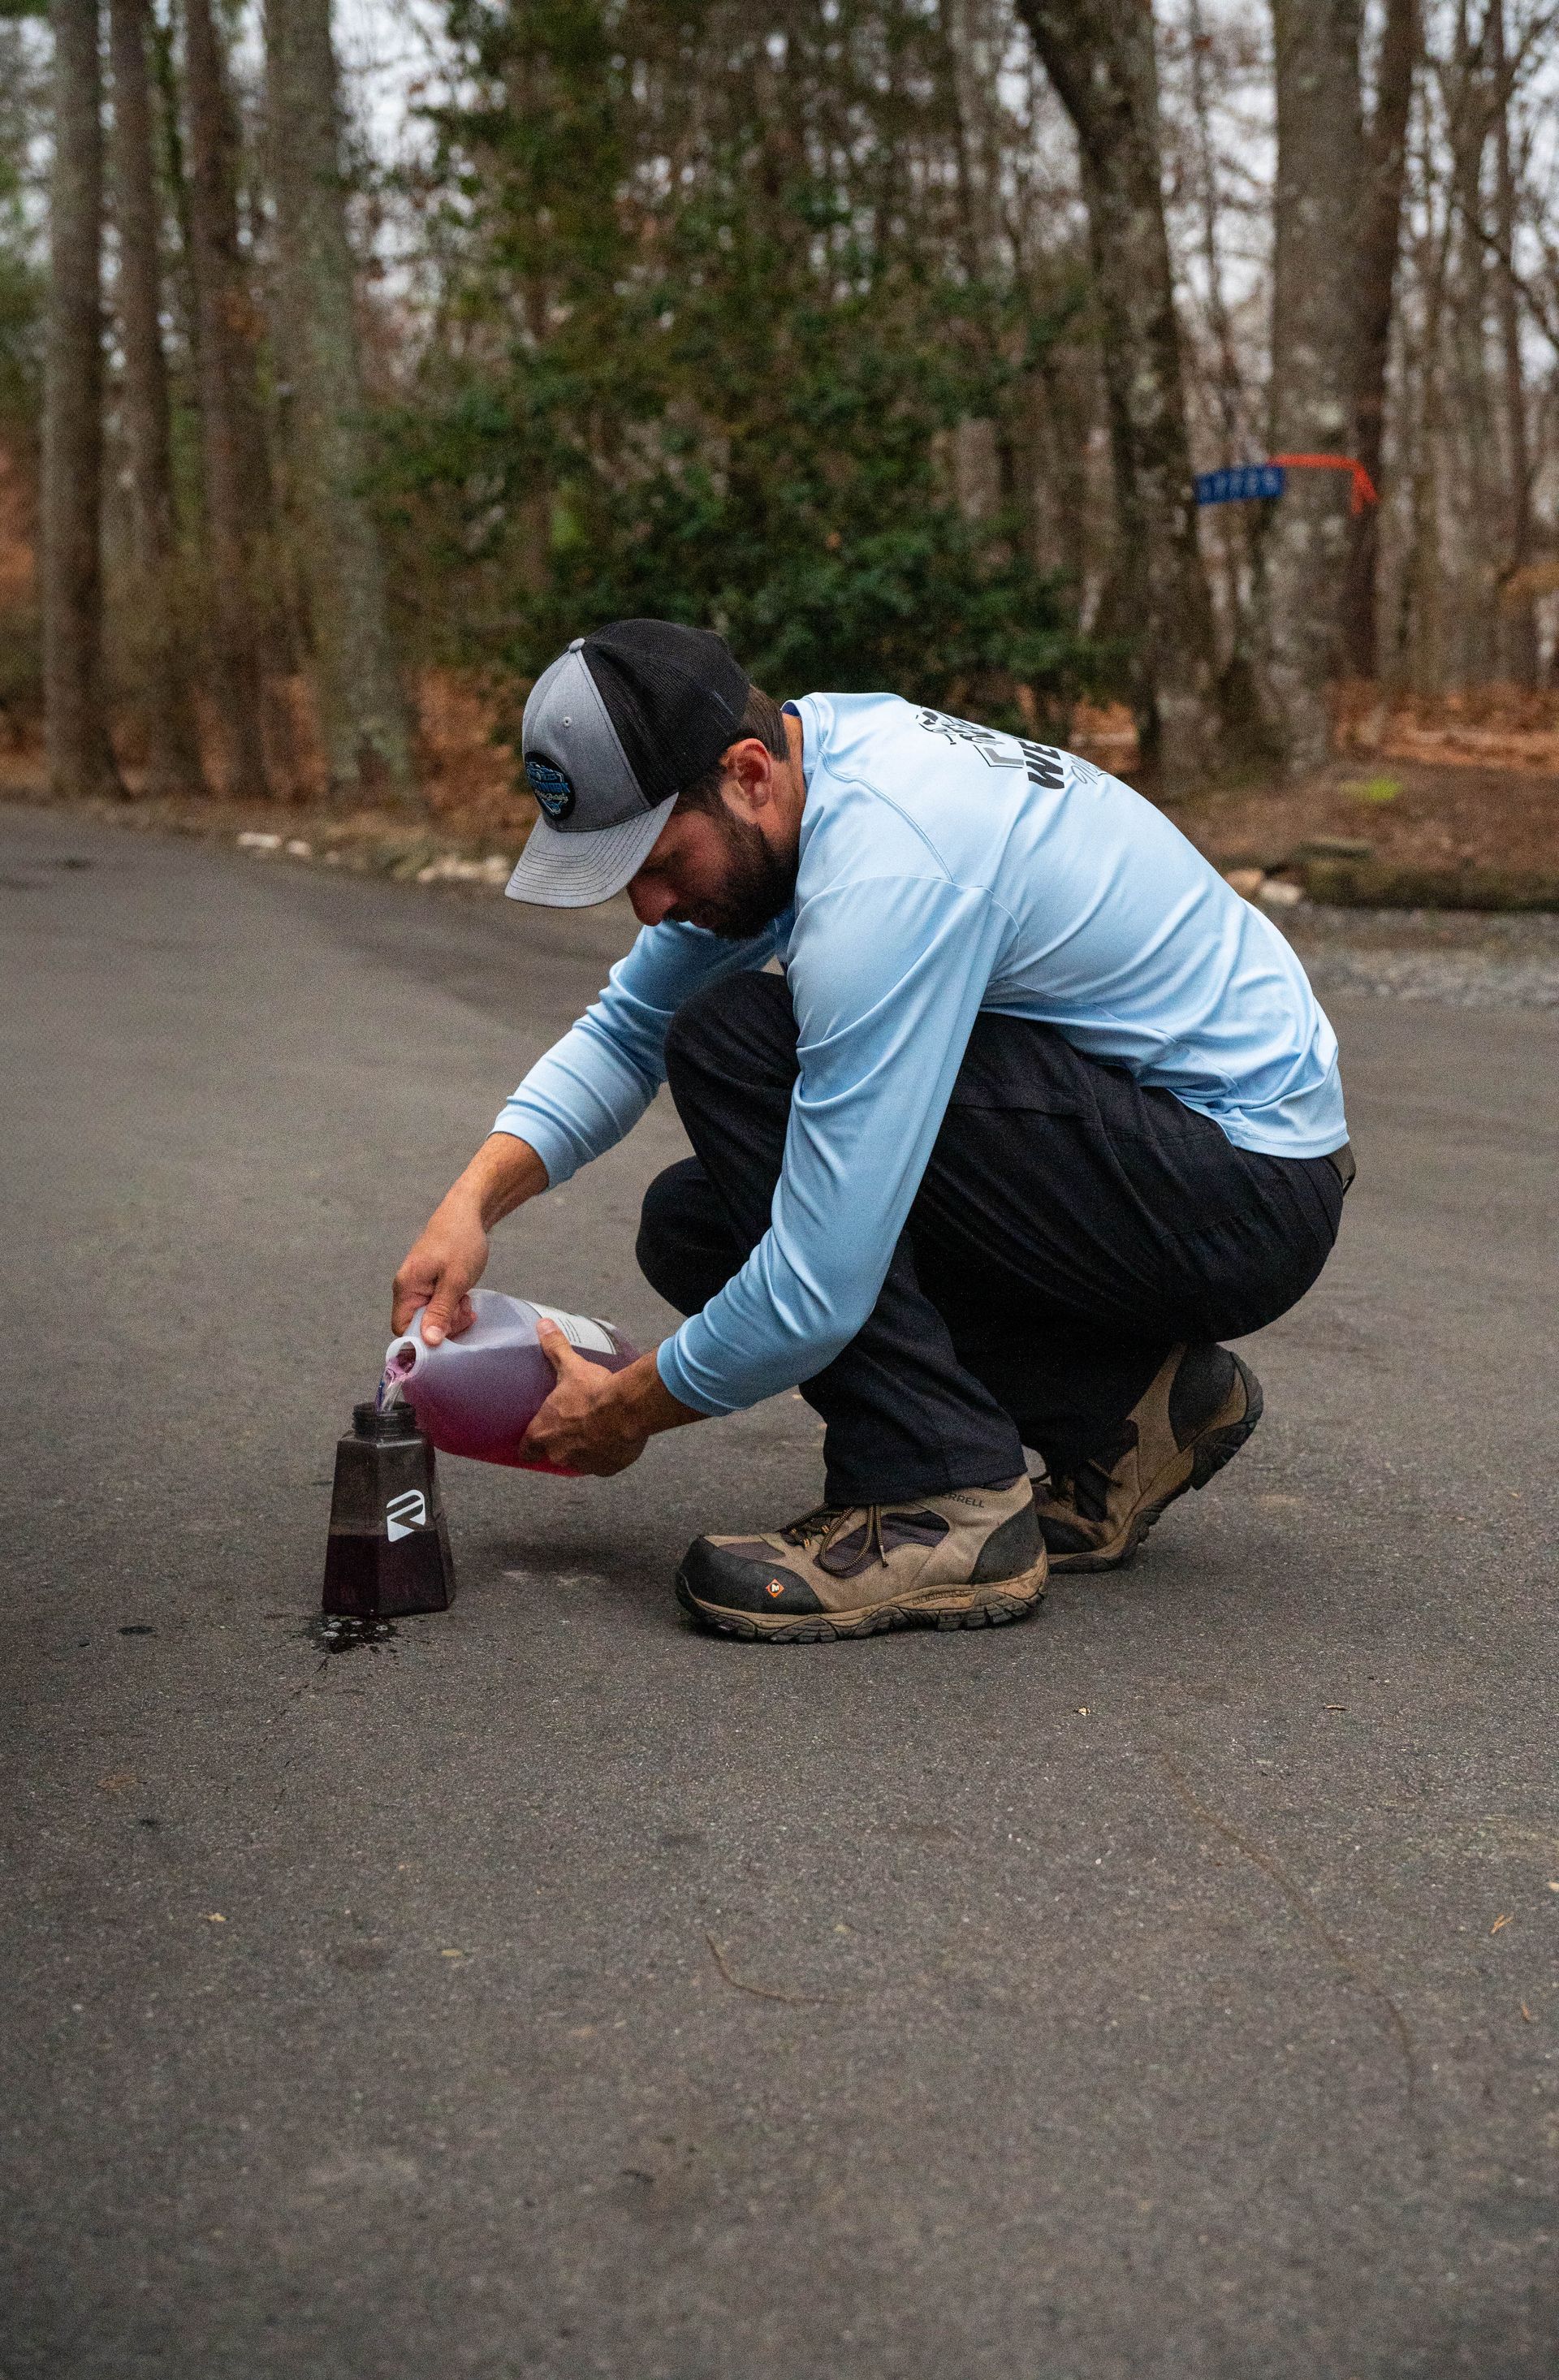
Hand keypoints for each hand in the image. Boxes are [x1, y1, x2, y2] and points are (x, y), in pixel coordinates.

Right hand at [391, 1198, 488, 1343]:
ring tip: (467, 1302)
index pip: (403, 1328)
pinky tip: (465, 1297)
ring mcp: (419, 1285)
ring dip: (451, 1316)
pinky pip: (437, 1305)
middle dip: (444, 1325)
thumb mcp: (455, 1281)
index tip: (449, 1336)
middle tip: (465, 1313)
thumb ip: (440, 1311)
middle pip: (419, 1325)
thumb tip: (428, 1341)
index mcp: (406, 1288)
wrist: (468, 1212)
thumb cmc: (460, 1242)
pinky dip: (453, 1306)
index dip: (423, 1339)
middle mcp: (407, 1289)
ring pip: (431, 1316)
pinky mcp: (431, 1283)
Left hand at [518, 1323, 652, 1475]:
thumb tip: (543, 1325)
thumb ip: (555, 1348)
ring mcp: (584, 1464)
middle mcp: (560, 1454)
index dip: (530, 1445)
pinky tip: (613, 1438)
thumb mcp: (571, 1367)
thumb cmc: (594, 1391)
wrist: (629, 1408)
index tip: (535, 1437)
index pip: (526, 1451)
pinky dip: (606, 1454)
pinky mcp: (608, 1469)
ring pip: (579, 1460)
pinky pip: (603, 1464)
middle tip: (571, 1426)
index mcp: (544, 1433)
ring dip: (584, 1449)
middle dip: (561, 1443)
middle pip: (553, 1455)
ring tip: (595, 1430)